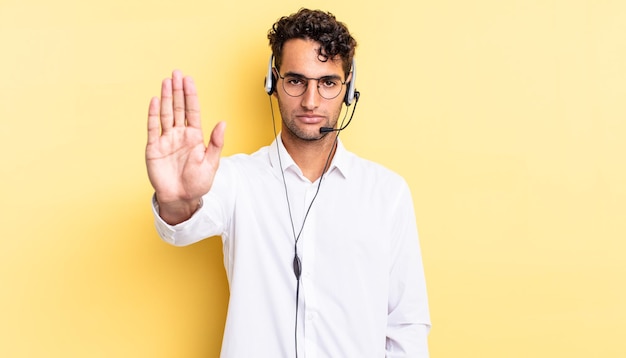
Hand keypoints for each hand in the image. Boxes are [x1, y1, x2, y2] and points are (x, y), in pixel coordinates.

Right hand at [146, 70, 225, 223]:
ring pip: (166, 114)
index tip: (189, 79)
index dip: (190, 95)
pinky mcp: (154, 148)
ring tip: (166, 81)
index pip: (192, 110)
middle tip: (176, 73)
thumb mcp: (211, 163)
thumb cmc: (198, 183)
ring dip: (166, 98)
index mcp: (194, 136)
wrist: (181, 198)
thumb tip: (223, 123)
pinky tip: (155, 101)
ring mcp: (166, 140)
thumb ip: (216, 143)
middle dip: (178, 90)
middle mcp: (180, 134)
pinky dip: (153, 114)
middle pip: (178, 108)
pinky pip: (153, 128)